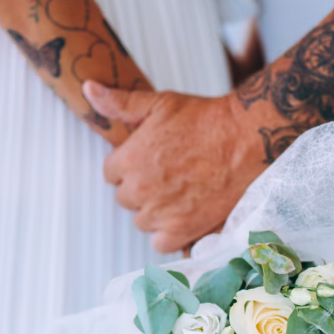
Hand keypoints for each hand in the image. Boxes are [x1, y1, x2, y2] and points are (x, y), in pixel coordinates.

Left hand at [83, 81, 264, 253]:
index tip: (148, 161)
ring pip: (142, 221)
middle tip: (167, 175)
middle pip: (126, 199)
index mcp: (129, 160)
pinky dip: (169, 234)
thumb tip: (89, 89)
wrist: (244, 140)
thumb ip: (120, 103)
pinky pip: (161, 243)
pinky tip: (181, 218)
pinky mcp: (184, 230)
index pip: (111, 173)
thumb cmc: (205, 119)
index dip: (129, 166)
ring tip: (177, 194)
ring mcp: (162, 212)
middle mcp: (141, 189)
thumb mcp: (159, 103)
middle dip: (141, 188)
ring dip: (155, 211)